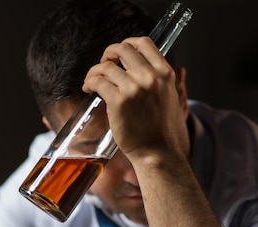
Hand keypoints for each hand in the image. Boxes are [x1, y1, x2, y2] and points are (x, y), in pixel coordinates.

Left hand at [82, 36, 189, 161]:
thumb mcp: (169, 96)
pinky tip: (89, 89)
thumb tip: (139, 67)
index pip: (144, 43)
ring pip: (106, 66)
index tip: (120, 54)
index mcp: (164, 73)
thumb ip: (157, 79)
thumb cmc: (161, 130)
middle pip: (122, 49)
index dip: (128, 44)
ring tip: (92, 81)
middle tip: (104, 65)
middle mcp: (150, 77)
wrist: (158, 152)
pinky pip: (97, 81)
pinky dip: (89, 82)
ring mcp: (134, 89)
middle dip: (108, 54)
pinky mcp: (118, 102)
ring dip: (95, 71)